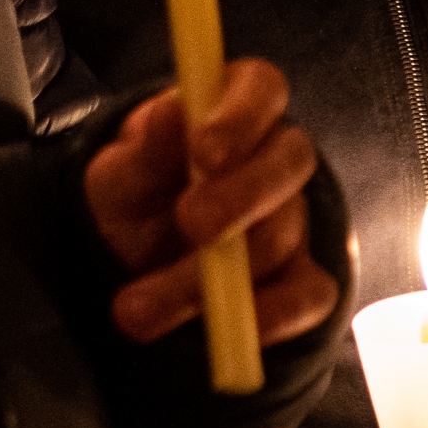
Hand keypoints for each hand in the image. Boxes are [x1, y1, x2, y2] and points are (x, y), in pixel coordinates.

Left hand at [86, 58, 337, 346]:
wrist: (135, 264)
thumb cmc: (132, 201)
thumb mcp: (118, 173)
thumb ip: (144, 150)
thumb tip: (169, 114)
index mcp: (232, 110)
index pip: (262, 88)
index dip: (241, 116)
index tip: (203, 151)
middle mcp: (274, 159)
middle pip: (290, 162)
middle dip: (241, 196)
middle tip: (189, 225)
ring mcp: (295, 221)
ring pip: (281, 240)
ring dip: (207, 279)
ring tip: (137, 311)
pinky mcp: (303, 279)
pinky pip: (308, 297)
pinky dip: (268, 320)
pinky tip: (223, 339)